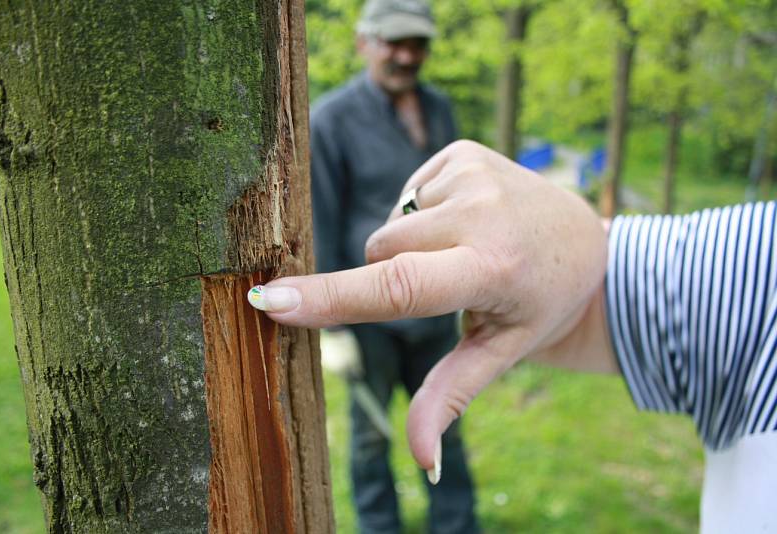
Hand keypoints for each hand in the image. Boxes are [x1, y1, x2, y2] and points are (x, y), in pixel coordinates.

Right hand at [248, 140, 614, 478]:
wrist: (586, 244)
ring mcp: (472, 173)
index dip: (332, 297)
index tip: (272, 301)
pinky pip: (407, 196)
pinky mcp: (463, 152)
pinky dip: (423, 215)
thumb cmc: (540, 305)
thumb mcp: (502, 352)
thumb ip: (452, 396)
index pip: (398, 286)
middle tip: (444, 283)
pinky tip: (465, 221)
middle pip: (380, 252)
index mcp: (491, 270)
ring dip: (410, 245)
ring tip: (462, 249)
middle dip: (392, 275)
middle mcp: (481, 212)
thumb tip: (421, 461)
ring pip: (390, 225)